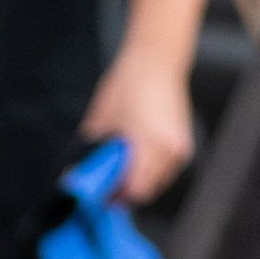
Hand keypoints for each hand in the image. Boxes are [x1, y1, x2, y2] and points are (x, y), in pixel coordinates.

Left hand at [82, 46, 194, 202]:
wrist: (156, 62)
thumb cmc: (126, 85)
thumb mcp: (100, 123)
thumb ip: (93, 155)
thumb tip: (75, 177)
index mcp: (150, 145)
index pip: (134, 191)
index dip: (113, 196)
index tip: (98, 194)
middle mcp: (169, 151)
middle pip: (145, 192)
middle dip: (123, 192)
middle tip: (105, 183)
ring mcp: (179, 150)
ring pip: (156, 184)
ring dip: (137, 183)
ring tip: (120, 168)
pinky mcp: (183, 146)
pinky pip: (164, 172)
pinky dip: (149, 172)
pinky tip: (136, 159)